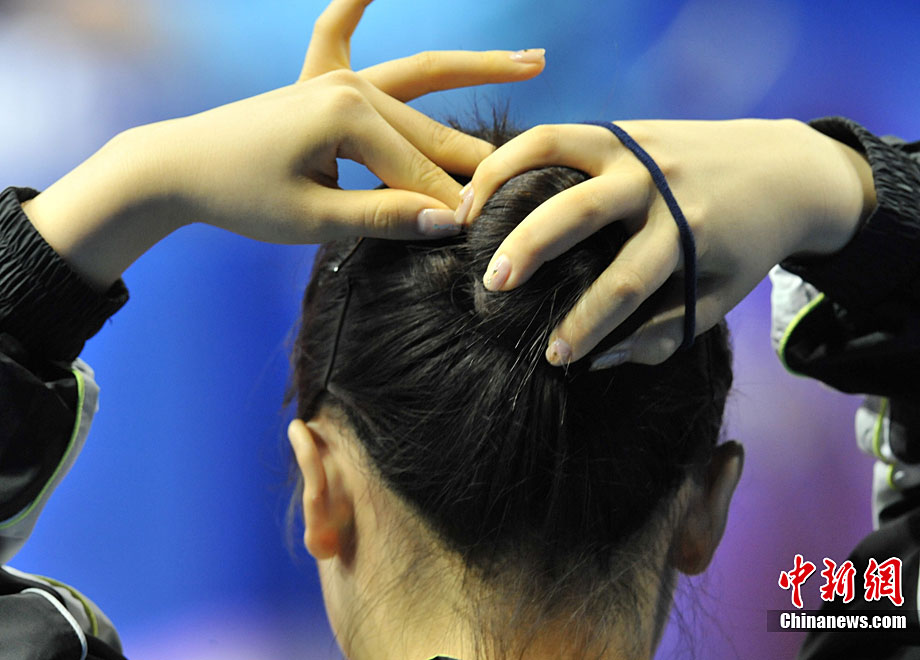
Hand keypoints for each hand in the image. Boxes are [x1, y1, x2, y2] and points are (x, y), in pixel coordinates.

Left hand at [23, 0, 543, 288]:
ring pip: (414, 84)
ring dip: (471, 72)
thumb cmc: (239, 197)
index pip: (417, 169)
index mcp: (346, 115)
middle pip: (427, 127)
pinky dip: (356, 1)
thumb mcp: (313, 221)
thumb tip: (446, 223)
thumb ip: (382, 218)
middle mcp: (347, 85)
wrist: (178, 168)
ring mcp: (332, 76)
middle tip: (534, 172)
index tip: (490, 234)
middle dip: (475, 159)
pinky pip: (340, 32)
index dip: (452, 206)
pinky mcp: (318, 79)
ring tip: (534, 61)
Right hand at [460, 119, 874, 365]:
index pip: (626, 285)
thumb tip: (600, 358)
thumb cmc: (743, 246)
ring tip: (461, 217)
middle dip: (531, 249)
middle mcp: (659, 183)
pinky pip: (556, 133)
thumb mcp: (717, 298)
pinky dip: (513, 154)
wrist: (782, 169)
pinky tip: (483, 184)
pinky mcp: (623, 129)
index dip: (586, 325)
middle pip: (582, 212)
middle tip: (492, 286)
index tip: (555, 356)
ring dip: (501, 181)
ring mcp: (638, 148)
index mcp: (689, 231)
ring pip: (555, 149)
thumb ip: (664, 334)